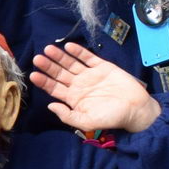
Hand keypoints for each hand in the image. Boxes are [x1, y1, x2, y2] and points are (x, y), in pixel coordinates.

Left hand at [31, 41, 158, 133]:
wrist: (135, 109)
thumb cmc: (111, 118)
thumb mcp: (87, 122)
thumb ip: (68, 115)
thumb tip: (51, 106)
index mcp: (73, 98)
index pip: (54, 88)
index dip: (44, 81)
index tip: (33, 74)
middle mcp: (79, 85)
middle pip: (59, 73)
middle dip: (48, 66)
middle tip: (38, 58)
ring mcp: (90, 75)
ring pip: (71, 63)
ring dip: (60, 57)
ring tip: (48, 49)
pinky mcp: (102, 67)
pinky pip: (88, 57)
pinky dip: (79, 52)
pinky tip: (68, 47)